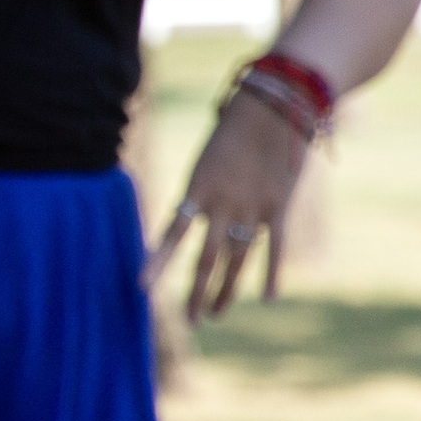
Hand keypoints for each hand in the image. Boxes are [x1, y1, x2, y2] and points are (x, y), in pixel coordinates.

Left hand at [150, 94, 313, 322]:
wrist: (275, 100)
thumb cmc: (236, 123)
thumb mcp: (210, 154)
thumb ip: (205, 186)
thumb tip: (198, 206)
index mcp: (196, 188)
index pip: (171, 235)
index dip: (157, 263)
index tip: (140, 288)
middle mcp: (222, 204)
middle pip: (205, 258)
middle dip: (196, 291)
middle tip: (189, 320)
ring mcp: (252, 206)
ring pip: (236, 260)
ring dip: (226, 290)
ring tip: (214, 316)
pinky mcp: (280, 204)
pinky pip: (274, 246)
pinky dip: (270, 271)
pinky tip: (267, 297)